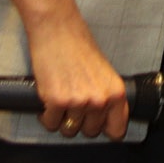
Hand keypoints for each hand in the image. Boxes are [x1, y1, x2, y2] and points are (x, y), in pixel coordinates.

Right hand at [0, 0, 129, 139]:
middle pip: (89, 132)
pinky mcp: (57, 102)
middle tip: (73, 105)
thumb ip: (106, 96)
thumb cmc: (79, 47)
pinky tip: (49, 100)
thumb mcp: (103, 73)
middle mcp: (100, 100)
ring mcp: (78, 102)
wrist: (58, 29)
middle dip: (80, 122)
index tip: (98, 127)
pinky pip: (50, 124)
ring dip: (62, 119)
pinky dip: (46, 116)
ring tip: (60, 100)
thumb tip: (105, 121)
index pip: (117, 130)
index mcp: (116, 92)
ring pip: (69, 130)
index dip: (105, 130)